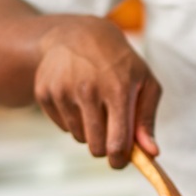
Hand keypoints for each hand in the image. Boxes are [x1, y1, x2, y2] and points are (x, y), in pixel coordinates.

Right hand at [34, 18, 160, 167]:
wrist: (78, 34)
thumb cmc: (120, 62)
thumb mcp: (144, 82)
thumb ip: (147, 120)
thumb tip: (151, 153)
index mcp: (117, 89)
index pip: (117, 142)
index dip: (120, 160)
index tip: (121, 162)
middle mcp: (88, 90)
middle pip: (95, 147)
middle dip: (105, 148)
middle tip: (111, 133)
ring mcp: (63, 91)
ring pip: (79, 138)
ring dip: (89, 131)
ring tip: (95, 107)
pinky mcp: (44, 92)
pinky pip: (63, 127)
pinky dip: (73, 121)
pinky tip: (78, 98)